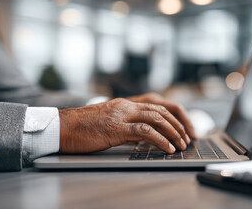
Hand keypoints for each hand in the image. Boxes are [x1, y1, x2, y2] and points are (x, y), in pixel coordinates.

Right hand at [59, 96, 194, 153]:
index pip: (159, 104)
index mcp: (127, 104)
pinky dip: (160, 140)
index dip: (176, 115)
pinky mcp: (116, 127)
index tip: (185, 128)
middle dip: (179, 124)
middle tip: (188, 138)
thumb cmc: (85, 127)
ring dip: (173, 132)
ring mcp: (122, 115)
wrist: (63, 127)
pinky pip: (144, 132)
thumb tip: (146, 137)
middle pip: (162, 110)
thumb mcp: (111, 123)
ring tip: (181, 145)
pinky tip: (167, 148)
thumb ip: (128, 126)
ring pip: (156, 118)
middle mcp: (127, 105)